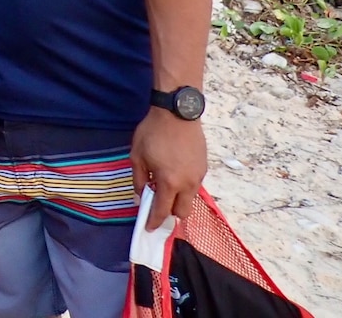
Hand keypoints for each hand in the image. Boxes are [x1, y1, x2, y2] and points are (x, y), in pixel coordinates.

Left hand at [131, 109, 206, 228]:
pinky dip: (184, 186)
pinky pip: (194, 185)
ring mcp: (199, 175)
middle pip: (182, 212)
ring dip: (178, 199)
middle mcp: (188, 183)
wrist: (177, 112)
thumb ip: (139, 180)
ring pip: (190, 199)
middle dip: (170, 214)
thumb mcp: (137, 156)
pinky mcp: (204, 166)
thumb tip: (139, 198)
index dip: (154, 222)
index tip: (149, 228)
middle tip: (157, 206)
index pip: (162, 211)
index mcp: (169, 182)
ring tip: (164, 185)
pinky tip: (174, 173)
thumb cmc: (153, 132)